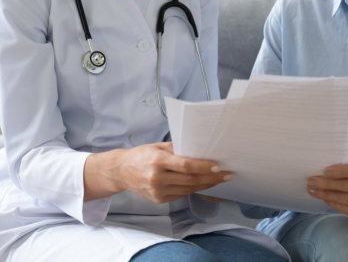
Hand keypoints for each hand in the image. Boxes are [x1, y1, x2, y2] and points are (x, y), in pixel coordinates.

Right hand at [101, 142, 230, 203]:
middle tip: (226, 175)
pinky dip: (193, 189)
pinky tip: (203, 184)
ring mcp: (158, 191)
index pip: (186, 166)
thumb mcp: (158, 147)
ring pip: (188, 189)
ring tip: (218, 179)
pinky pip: (181, 194)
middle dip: (211, 178)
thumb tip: (201, 150)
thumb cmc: (141, 155)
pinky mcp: (159, 200)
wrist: (121, 171)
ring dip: (206, 185)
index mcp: (157, 161)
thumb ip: (178, 149)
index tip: (218, 166)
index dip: (204, 167)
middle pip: (191, 180)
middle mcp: (157, 178)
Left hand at [307, 162, 347, 223]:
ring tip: (313, 190)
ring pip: (346, 199)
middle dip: (327, 184)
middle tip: (311, 181)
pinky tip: (324, 198)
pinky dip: (333, 203)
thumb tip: (325, 172)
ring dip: (326, 194)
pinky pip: (347, 210)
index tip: (324, 171)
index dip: (341, 171)